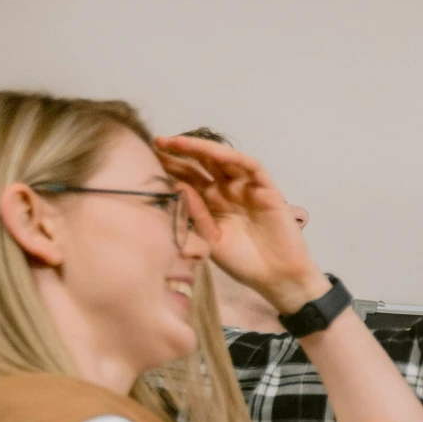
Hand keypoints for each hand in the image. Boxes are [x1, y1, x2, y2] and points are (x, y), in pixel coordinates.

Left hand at [155, 135, 326, 314]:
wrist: (277, 278)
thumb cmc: (244, 263)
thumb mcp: (210, 239)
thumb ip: (195, 214)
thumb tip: (176, 186)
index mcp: (212, 204)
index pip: (189, 178)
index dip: (169, 167)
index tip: (146, 157)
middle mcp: (228, 192)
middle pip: (203, 164)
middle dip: (180, 152)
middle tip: (156, 142)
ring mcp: (248, 189)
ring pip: (224, 159)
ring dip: (202, 148)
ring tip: (178, 142)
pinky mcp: (268, 190)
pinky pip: (251, 167)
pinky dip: (233, 157)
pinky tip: (213, 152)